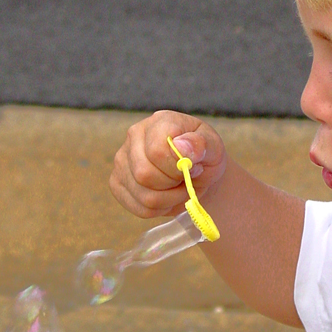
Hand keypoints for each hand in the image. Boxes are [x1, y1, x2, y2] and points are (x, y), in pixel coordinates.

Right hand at [109, 110, 227, 217]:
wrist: (196, 170)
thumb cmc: (204, 156)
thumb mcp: (214, 147)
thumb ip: (202, 144)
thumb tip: (182, 146)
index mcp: (160, 122)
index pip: (157, 150)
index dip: (176, 167)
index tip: (192, 168)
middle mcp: (134, 137)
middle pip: (144, 174)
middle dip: (173, 186)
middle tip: (187, 181)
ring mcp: (122, 160)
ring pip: (144, 196)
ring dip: (170, 200)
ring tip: (180, 188)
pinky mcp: (117, 183)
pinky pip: (139, 208)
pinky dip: (160, 209)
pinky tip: (168, 196)